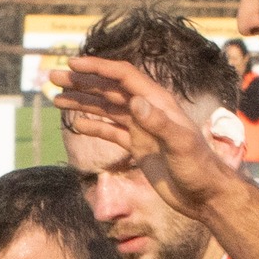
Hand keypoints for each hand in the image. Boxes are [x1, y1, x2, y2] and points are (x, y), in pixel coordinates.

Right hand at [51, 55, 243, 220]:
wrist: (204, 195)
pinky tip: (76, 124)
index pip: (123, 76)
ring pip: (105, 109)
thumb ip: (158, 123)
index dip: (98, 68)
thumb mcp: (180, 144)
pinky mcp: (137, 147)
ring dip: (82, 102)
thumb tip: (134, 102)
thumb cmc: (198, 168)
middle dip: (81, 83)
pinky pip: (110, 132)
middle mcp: (146, 110)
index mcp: (157, 102)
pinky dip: (93, 127)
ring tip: (56, 99)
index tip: (73, 64)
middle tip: (53, 77)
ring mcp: (141, 129)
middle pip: (108, 90)